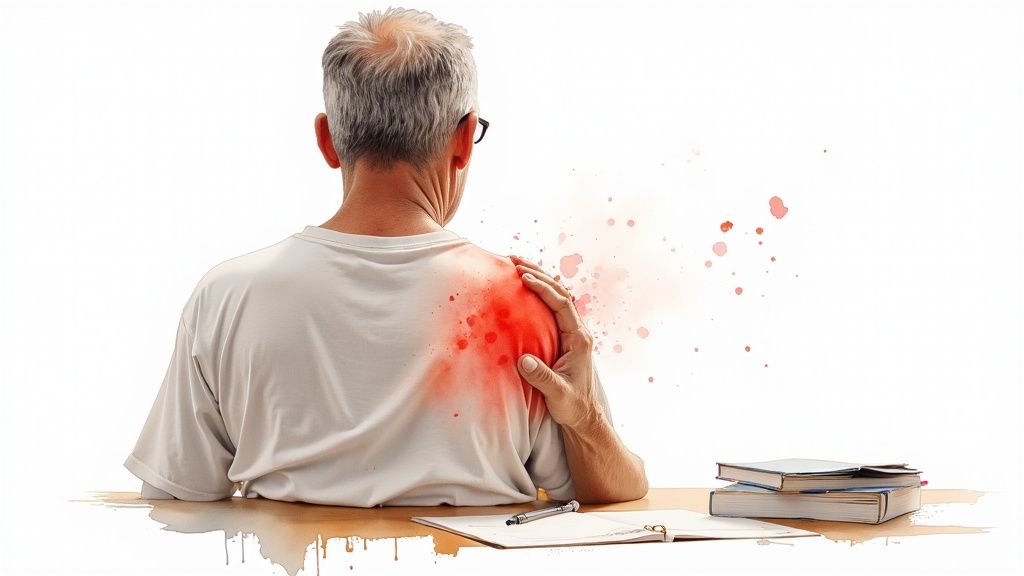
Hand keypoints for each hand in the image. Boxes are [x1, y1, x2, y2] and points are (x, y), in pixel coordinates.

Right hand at [509, 255, 602, 429]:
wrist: (583, 414)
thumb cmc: (572, 405)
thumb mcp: (558, 394)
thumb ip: (542, 377)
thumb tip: (523, 360)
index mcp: (579, 339)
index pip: (562, 305)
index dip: (543, 289)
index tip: (523, 278)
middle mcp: (578, 331)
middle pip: (560, 293)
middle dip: (538, 274)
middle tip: (514, 260)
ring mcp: (571, 333)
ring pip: (556, 297)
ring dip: (538, 279)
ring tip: (515, 265)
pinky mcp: (563, 337)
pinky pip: (551, 308)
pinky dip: (537, 294)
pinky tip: (522, 289)